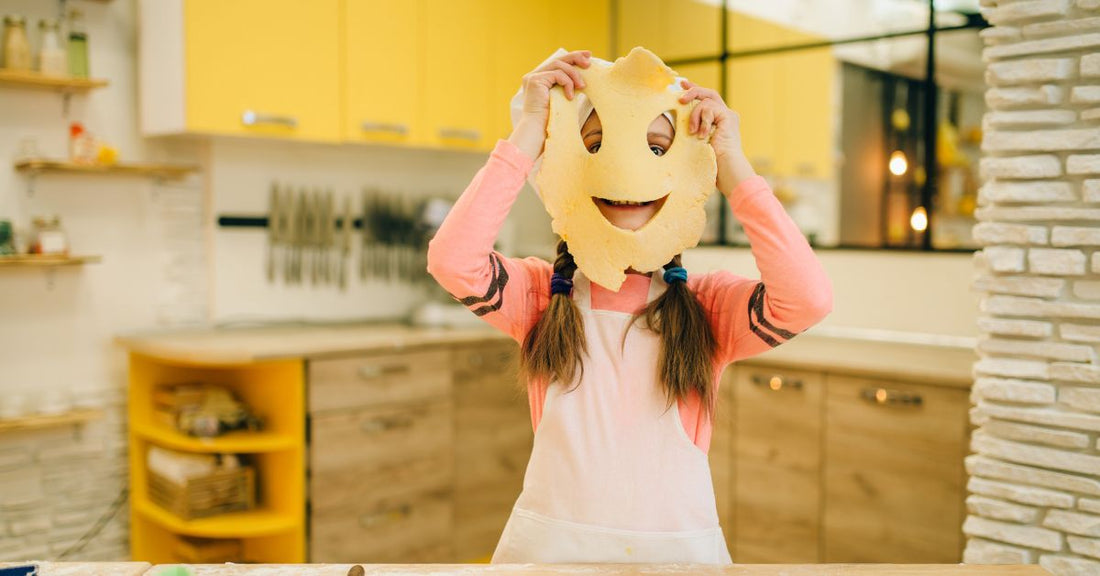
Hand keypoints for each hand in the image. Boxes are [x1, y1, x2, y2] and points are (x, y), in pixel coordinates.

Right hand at [509, 50, 591, 160]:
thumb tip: (584, 79)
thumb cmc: (551, 120)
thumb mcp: (563, 99)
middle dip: (576, 58)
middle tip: (589, 63)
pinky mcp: (535, 80)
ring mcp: (533, 77)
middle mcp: (535, 75)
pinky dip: (567, 83)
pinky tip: (570, 96)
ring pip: (559, 65)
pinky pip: (557, 74)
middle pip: (559, 59)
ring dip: (574, 75)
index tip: (588, 56)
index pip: (558, 63)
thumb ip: (568, 86)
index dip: (574, 57)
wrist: (538, 131)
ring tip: (582, 87)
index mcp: (541, 79)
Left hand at [678, 80, 757, 195]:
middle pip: (709, 93)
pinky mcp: (729, 117)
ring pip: (707, 100)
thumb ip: (691, 132)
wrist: (726, 171)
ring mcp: (728, 116)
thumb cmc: (710, 164)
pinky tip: (701, 134)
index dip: (694, 90)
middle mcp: (725, 116)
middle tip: (680, 96)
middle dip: (694, 90)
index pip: (706, 100)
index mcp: (718, 121)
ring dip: (695, 114)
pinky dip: (703, 119)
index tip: (681, 85)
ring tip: (693, 132)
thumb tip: (672, 127)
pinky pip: (710, 108)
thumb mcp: (695, 144)